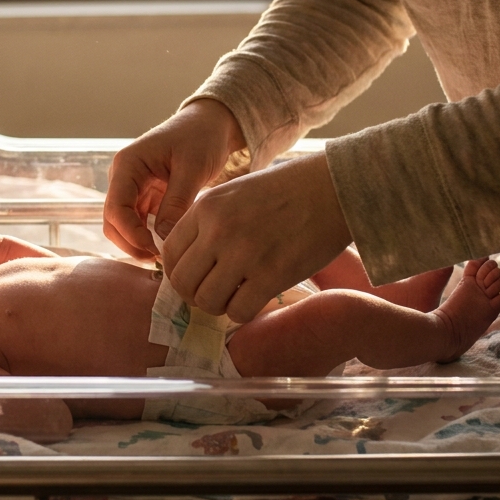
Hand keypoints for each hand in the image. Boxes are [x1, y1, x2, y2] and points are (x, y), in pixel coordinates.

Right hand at [104, 99, 244, 258]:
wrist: (210, 125)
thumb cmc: (201, 138)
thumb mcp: (193, 168)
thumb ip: (176, 203)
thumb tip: (163, 238)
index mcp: (128, 165)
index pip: (116, 208)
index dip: (132, 234)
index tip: (156, 250)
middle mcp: (123, 178)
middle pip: (113, 222)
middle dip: (132, 244)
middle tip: (161, 260)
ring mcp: (133, 189)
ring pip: (124, 227)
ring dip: (139, 244)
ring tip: (167, 256)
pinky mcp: (145, 198)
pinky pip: (139, 224)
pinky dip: (149, 238)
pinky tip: (169, 247)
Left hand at [163, 152, 352, 322]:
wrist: (331, 189)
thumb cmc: (285, 190)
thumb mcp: (234, 193)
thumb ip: (208, 222)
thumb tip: (188, 259)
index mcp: (206, 208)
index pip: (169, 253)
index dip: (178, 272)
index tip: (195, 277)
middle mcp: (219, 231)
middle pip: (182, 282)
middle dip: (194, 294)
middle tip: (214, 291)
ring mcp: (245, 254)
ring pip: (207, 302)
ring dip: (219, 305)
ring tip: (236, 294)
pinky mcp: (272, 275)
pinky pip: (239, 311)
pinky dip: (243, 311)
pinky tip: (256, 297)